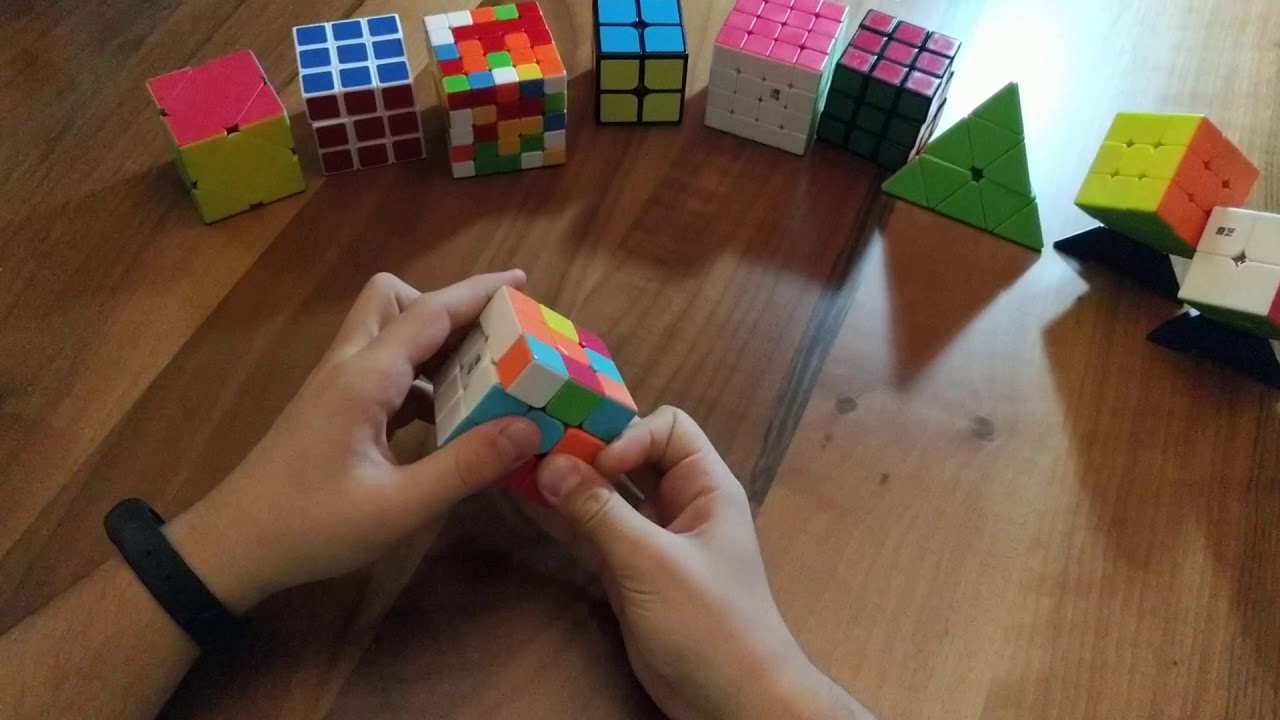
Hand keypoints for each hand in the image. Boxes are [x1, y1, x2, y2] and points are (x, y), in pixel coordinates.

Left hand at [164, 272, 541, 611]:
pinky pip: (384, 367)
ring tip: (485, 375)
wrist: (234, 546)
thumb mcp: (398, 506)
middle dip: (448, 307)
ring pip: (387, 331)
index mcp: (364, 379)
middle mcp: (348, 367)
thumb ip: (465, 465)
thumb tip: (529, 427)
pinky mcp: (334, 408)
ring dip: (435, 341)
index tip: (524, 282)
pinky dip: (420, 374)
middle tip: (495, 338)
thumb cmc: (311, 526)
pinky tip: (448, 414)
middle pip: (395, 299)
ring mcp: (337, 386)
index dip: (478, 293)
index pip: (429, 313)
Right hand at [531, 407, 873, 719]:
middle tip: (535, 443)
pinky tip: (525, 502)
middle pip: (630, 455)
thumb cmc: (710, 622)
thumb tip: (550, 463)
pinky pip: (592, 532)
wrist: (731, 700)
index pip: (668, 428)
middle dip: (587, 448)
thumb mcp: (653, 563)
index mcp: (706, 487)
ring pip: (605, 495)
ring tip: (516, 463)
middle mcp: (679, 504)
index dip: (628, 433)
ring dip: (567, 482)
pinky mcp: (627, 572)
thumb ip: (600, 513)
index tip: (595, 462)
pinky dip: (563, 518)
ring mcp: (651, 539)